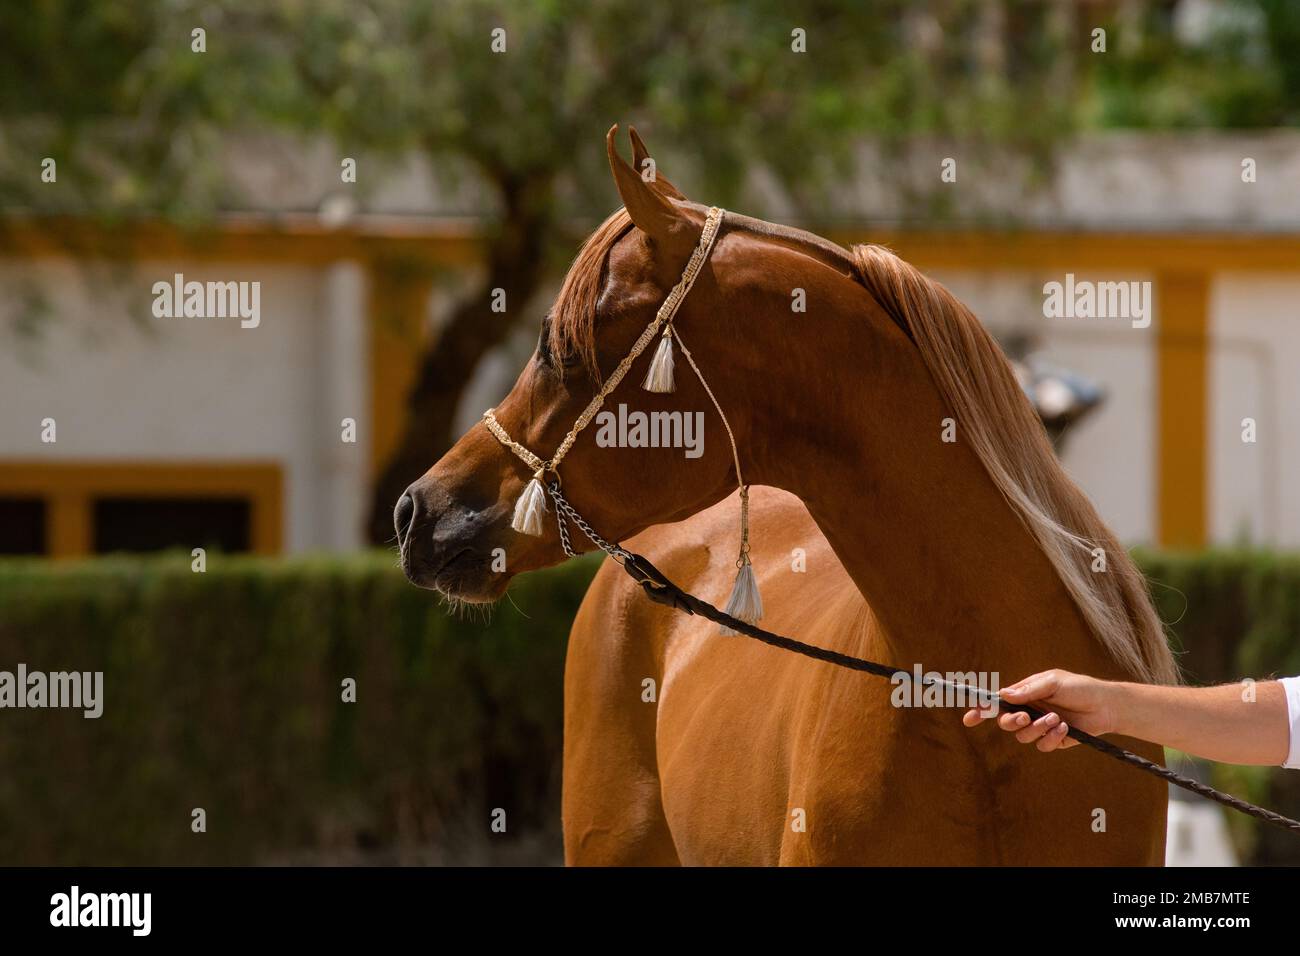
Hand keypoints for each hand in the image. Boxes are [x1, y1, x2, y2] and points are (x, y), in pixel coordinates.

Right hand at [962, 669, 1117, 751]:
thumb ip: (1029, 690)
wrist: (1107, 706)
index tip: (970, 717)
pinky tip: (1065, 729)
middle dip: (1011, 722)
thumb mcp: (1053, 682)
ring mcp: (1040, 727)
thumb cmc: (1080, 688)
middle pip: (1005, 722)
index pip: (997, 702)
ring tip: (1057, 719)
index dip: (981, 710)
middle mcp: (1029, 711)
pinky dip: (1052, 738)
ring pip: (1023, 737)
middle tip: (1025, 717)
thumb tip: (1003, 695)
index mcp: (1025, 694)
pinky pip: (1043, 746)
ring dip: (1038, 729)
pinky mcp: (1054, 740)